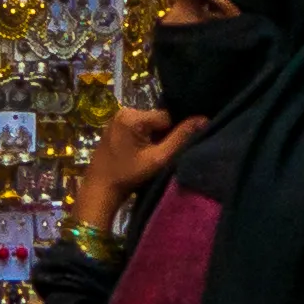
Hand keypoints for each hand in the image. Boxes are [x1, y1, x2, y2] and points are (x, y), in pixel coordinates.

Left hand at [70, 106, 201, 244]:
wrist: (98, 192)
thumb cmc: (128, 175)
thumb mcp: (158, 158)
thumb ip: (182, 137)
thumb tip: (205, 118)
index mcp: (132, 115)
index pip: (168, 118)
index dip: (171, 136)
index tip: (164, 153)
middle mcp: (123, 111)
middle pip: (158, 120)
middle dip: (162, 136)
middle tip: (157, 156)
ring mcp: (116, 120)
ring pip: (150, 125)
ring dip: (154, 139)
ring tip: (148, 157)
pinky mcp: (114, 128)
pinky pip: (139, 129)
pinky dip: (143, 140)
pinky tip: (139, 155)